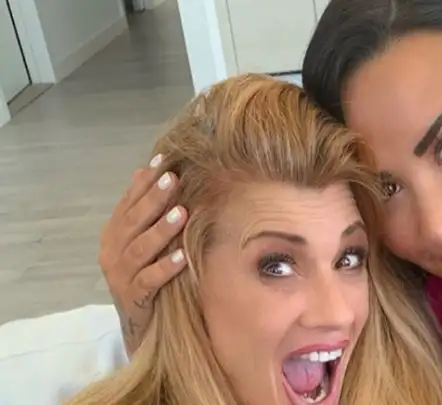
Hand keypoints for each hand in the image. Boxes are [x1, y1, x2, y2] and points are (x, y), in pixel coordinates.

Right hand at [99, 154, 187, 354]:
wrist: (139, 325)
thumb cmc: (145, 276)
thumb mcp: (144, 241)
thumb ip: (143, 210)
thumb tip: (145, 169)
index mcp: (114, 233)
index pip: (129, 202)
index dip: (145, 182)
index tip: (163, 160)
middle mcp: (112, 251)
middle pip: (133, 221)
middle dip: (153, 199)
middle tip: (173, 179)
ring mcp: (120, 275)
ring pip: (140, 249)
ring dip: (161, 230)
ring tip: (182, 213)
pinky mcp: (133, 298)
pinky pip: (149, 281)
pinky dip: (165, 268)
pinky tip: (183, 257)